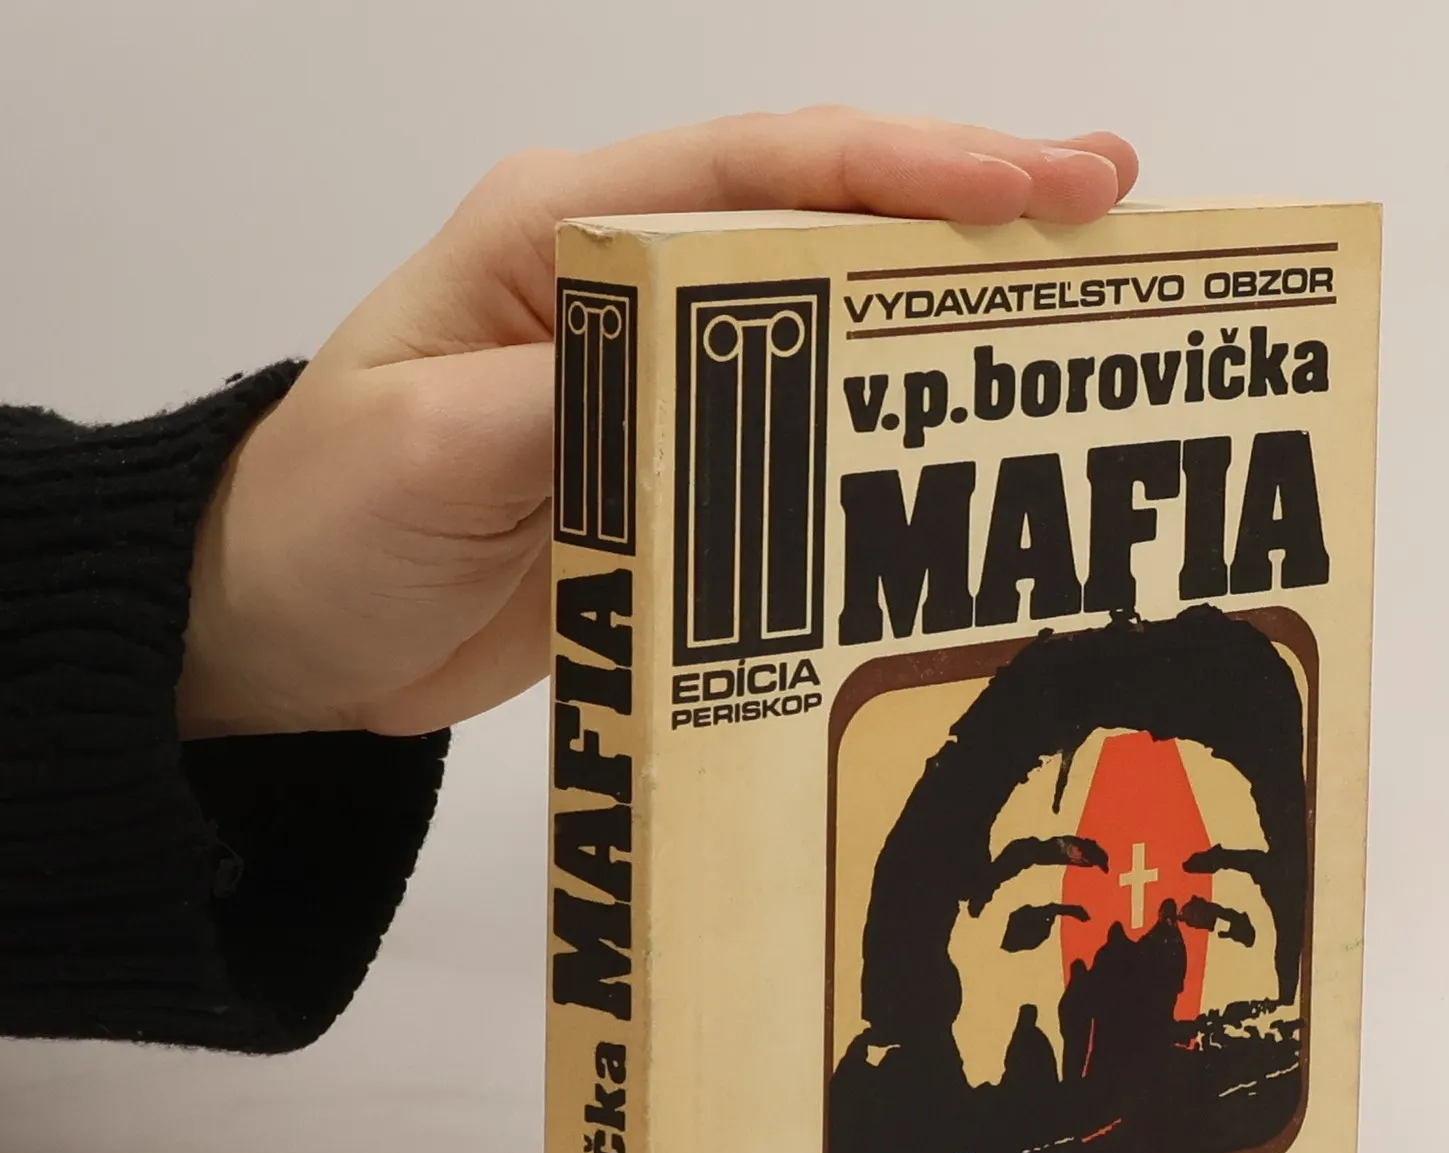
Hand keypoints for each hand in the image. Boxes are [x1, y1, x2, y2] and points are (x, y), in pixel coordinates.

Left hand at [179, 108, 1137, 737]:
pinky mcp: (676, 472)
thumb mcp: (426, 452)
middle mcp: (626, 287)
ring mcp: (660, 382)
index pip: (760, 173)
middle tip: (1113, 212)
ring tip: (1077, 315)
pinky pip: (803, 437)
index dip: (904, 172)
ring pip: (832, 323)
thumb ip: (570, 404)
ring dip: (949, 317)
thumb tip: (711, 380)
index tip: (1035, 188)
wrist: (285, 634)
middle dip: (970, 215)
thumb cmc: (326, 520)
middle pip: (824, 223)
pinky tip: (965, 445)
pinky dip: (888, 430)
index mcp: (562, 236)